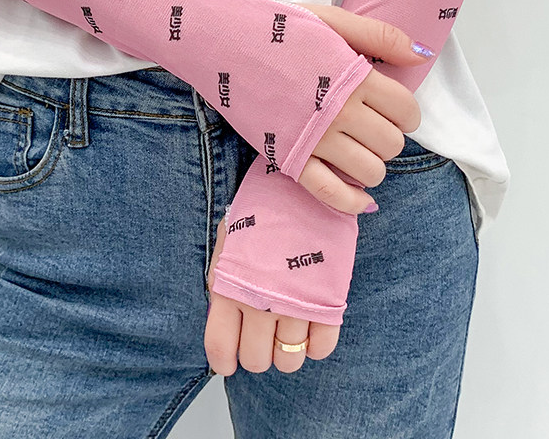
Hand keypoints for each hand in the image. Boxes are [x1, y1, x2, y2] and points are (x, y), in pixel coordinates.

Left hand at [204, 217, 339, 374]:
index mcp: (230, 288)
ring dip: (286, 352)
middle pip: (257, 359)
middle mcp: (260, 302)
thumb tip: (222, 323)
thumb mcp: (227, 244)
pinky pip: (321, 348)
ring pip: (289, 359)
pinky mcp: (328, 299)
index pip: (220, 347)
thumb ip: (223, 283)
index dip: (224, 361)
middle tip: (262, 336)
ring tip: (286, 331)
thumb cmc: (259, 212)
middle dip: (258, 354)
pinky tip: (310, 329)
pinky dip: (315, 347)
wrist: (298, 186)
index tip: (229, 362)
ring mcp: (296, 303)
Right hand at [293, 3, 427, 214]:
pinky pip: (330, 194)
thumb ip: (379, 36)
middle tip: (369, 126)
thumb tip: (422, 55)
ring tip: (357, 149)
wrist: (224, 43)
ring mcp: (315, 139)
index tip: (392, 109)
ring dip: (371, 165)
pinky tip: (361, 198)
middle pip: (390, 144)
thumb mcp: (331, 20)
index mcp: (356, 78)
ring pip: (369, 172)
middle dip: (387, 137)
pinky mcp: (289, 157)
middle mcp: (341, 112)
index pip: (406, 111)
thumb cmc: (278, 29)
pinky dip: (351, 202)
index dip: (406, 113)